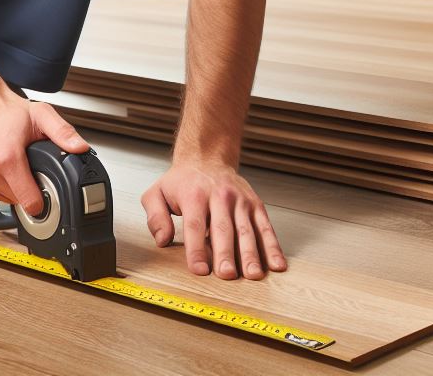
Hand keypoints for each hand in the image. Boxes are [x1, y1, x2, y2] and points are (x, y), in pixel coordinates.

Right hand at [0, 88, 90, 215]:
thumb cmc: (7, 110)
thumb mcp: (41, 115)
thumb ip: (63, 133)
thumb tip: (80, 147)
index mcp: (7, 158)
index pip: (29, 202)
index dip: (43, 200)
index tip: (47, 190)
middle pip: (19, 201)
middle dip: (29, 188)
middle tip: (31, 166)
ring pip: (6, 199)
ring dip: (15, 188)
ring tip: (17, 164)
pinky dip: (2, 185)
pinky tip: (5, 167)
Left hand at [140, 160, 287, 279]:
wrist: (207, 157)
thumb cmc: (183, 182)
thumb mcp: (158, 192)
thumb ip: (155, 216)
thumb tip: (162, 240)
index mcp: (194, 195)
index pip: (194, 225)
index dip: (196, 249)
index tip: (199, 270)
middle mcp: (219, 196)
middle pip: (222, 228)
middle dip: (225, 253)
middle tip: (227, 275)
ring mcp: (240, 200)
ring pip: (246, 229)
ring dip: (251, 253)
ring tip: (254, 274)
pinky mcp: (255, 204)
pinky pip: (265, 226)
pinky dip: (272, 246)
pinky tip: (277, 264)